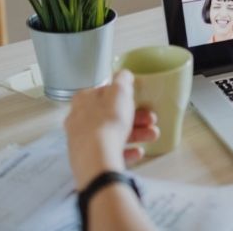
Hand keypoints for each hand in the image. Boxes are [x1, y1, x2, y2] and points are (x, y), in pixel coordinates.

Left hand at [64, 70, 159, 188]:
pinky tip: (139, 152)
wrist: (96, 157)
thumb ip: (123, 79)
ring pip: (113, 134)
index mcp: (83, 100)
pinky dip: (126, 150)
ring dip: (136, 134)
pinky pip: (109, 152)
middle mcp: (79, 119)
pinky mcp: (88, 158)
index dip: (125, 97)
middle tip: (151, 119)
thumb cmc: (107, 121)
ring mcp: (82, 140)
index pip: (105, 94)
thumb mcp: (120, 91)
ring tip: (153, 136)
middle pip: (111, 115)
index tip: (141, 102)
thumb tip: (123, 74)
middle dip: (136, 118)